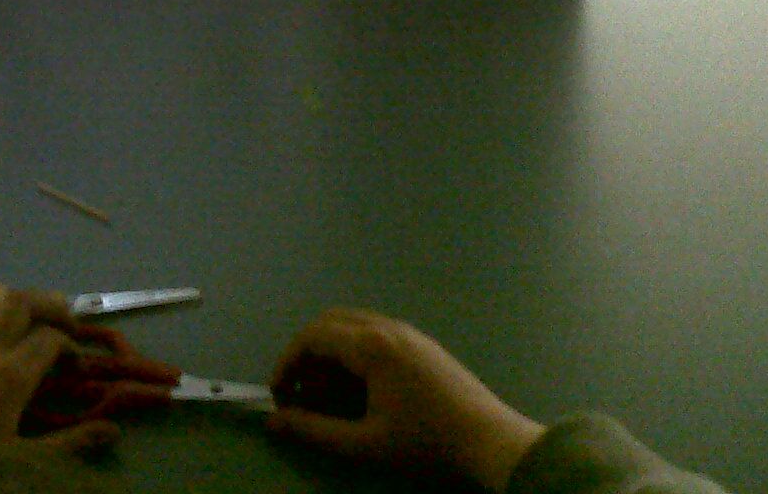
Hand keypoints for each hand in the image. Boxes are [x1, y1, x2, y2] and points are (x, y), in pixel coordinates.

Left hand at [0, 287, 117, 490]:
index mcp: (13, 374)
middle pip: (17, 303)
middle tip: (61, 318)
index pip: (49, 338)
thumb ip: (70, 443)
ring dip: (5, 306)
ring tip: (20, 320)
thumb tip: (113, 431)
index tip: (76, 363)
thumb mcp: (24, 463)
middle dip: (44, 303)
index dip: (69, 343)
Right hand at [267, 309, 543, 492]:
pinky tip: (361, 391)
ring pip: (355, 327)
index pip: (313, 336)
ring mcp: (410, 334)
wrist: (492, 445)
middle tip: (300, 394)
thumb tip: (274, 422)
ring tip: (328, 397)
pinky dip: (355, 354)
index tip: (278, 397)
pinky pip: (377, 335)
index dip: (287, 363)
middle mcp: (389, 328)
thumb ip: (314, 431)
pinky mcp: (424, 346)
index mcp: (372, 345)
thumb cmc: (426, 444)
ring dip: (332, 354)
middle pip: (331, 323)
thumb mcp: (364, 443)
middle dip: (307, 355)